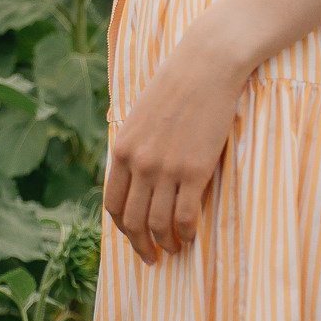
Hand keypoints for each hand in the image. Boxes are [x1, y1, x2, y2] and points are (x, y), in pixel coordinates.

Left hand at [104, 31, 247, 264]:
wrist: (207, 64)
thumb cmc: (177, 85)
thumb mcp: (141, 116)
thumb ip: (135, 147)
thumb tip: (136, 179)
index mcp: (122, 149)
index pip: (113, 203)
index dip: (122, 229)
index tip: (134, 239)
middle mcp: (139, 163)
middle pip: (132, 221)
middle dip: (141, 245)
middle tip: (152, 257)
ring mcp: (166, 168)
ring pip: (158, 224)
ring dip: (165, 243)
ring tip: (174, 247)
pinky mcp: (194, 169)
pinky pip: (186, 216)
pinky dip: (187, 232)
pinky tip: (191, 235)